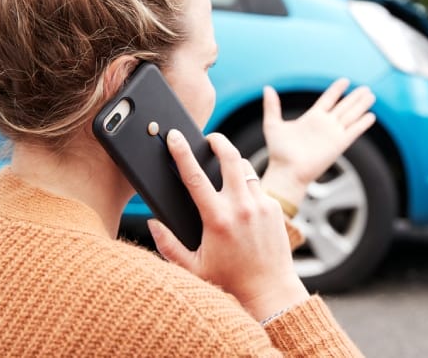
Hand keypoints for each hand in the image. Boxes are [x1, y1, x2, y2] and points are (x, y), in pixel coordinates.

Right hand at [148, 129, 308, 321]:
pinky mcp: (275, 208)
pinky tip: (240, 199)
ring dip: (233, 163)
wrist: (270, 291)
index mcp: (217, 219)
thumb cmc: (229, 281)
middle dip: (217, 140)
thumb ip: (168, 244)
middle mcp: (241, 207)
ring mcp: (261, 205)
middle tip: (209, 138)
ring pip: (246, 168)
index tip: (175, 136)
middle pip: (229, 156)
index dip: (182, 152)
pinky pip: (258, 186)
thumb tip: (152, 222)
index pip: (194, 176)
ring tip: (223, 168)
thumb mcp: (192, 267)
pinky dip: (246, 185)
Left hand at [261, 78, 375, 205]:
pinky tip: (371, 116)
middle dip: (355, 97)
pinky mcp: (338, 145)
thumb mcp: (273, 124)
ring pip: (351, 116)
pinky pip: (354, 131)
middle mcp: (324, 125)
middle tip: (366, 88)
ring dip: (361, 106)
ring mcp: (333, 134)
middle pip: (344, 106)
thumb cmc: (278, 152)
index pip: (328, 100)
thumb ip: (272, 106)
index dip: (337, 90)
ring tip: (371, 95)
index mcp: (311, 118)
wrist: (287, 172)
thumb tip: (267, 88)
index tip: (345, 81)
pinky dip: (362, 124)